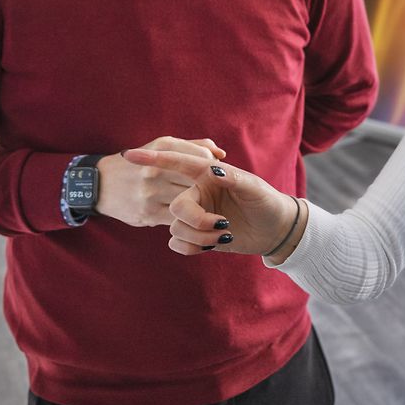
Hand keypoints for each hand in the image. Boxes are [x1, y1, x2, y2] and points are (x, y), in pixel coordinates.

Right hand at [95, 136, 225, 227]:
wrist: (99, 185)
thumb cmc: (139, 164)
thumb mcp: (161, 146)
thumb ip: (193, 147)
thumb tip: (221, 154)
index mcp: (162, 148)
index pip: (203, 158)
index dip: (215, 169)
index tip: (216, 176)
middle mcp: (155, 168)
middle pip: (199, 181)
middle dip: (212, 190)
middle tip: (218, 195)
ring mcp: (150, 192)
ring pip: (190, 202)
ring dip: (204, 208)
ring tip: (210, 209)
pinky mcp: (147, 213)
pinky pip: (178, 220)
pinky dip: (189, 221)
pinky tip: (192, 219)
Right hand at [121, 148, 300, 258]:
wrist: (274, 228)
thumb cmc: (266, 200)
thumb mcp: (253, 186)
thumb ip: (233, 176)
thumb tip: (214, 168)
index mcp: (206, 174)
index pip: (178, 163)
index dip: (153, 158)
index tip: (130, 156)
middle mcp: (197, 192)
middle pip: (177, 205)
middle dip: (196, 219)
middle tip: (222, 224)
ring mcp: (195, 214)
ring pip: (175, 227)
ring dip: (198, 236)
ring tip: (224, 236)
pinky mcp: (195, 234)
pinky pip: (176, 242)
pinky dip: (191, 248)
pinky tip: (210, 247)